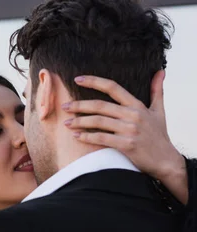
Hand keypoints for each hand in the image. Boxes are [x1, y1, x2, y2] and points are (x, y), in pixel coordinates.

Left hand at [62, 71, 187, 203]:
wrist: (165, 160)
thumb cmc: (160, 136)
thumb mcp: (159, 111)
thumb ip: (157, 91)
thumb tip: (160, 71)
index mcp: (137, 105)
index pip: (113, 87)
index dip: (94, 81)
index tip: (77, 79)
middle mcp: (133, 115)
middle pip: (100, 106)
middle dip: (79, 106)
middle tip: (65, 106)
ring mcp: (129, 130)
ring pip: (98, 122)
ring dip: (79, 122)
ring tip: (67, 123)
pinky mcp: (126, 145)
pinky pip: (102, 138)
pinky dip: (87, 137)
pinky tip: (77, 136)